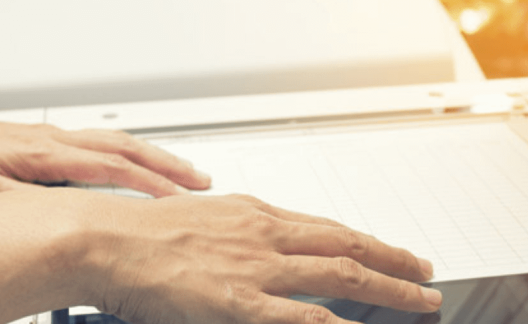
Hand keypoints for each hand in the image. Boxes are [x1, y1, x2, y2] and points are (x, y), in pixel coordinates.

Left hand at [0, 99, 210, 202]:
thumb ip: (19, 206)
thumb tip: (58, 221)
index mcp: (44, 155)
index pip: (111, 168)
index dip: (149, 186)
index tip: (179, 201)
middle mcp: (54, 141)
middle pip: (126, 150)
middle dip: (168, 167)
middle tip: (201, 182)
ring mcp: (52, 139)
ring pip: (116, 143)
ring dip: (153, 158)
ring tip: (182, 173)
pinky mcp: (44, 142)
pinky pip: (101, 145)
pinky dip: (130, 154)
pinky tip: (135, 164)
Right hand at [56, 191, 441, 323]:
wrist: (103, 238)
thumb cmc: (133, 231)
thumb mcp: (193, 219)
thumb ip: (229, 233)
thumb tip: (245, 244)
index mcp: (251, 213)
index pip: (323, 226)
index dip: (362, 239)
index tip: (386, 248)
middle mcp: (264, 234)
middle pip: (346, 244)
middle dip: (393, 259)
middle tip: (424, 272)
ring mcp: (257, 267)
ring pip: (342, 273)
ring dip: (390, 287)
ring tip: (420, 299)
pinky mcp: (241, 301)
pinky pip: (305, 317)